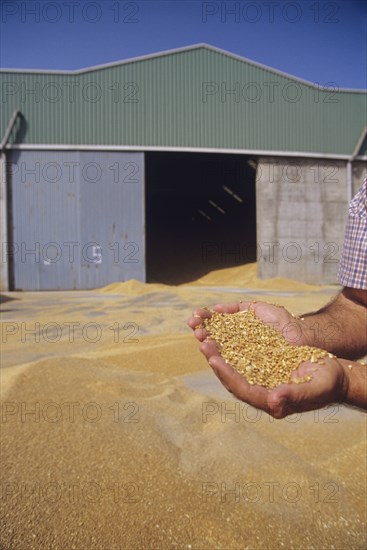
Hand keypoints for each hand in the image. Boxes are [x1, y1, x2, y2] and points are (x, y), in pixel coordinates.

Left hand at [187, 301, 347, 417]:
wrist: (332, 371)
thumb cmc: (327, 382)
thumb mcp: (315, 389)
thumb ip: (294, 396)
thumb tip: (273, 401)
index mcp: (269, 398)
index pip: (242, 388)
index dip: (227, 374)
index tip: (213, 360)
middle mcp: (259, 385)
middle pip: (231, 373)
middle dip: (215, 357)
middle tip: (202, 341)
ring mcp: (259, 371)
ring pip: (232, 359)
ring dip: (217, 344)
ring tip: (201, 330)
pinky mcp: (260, 356)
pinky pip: (239, 347)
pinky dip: (227, 335)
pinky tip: (217, 323)